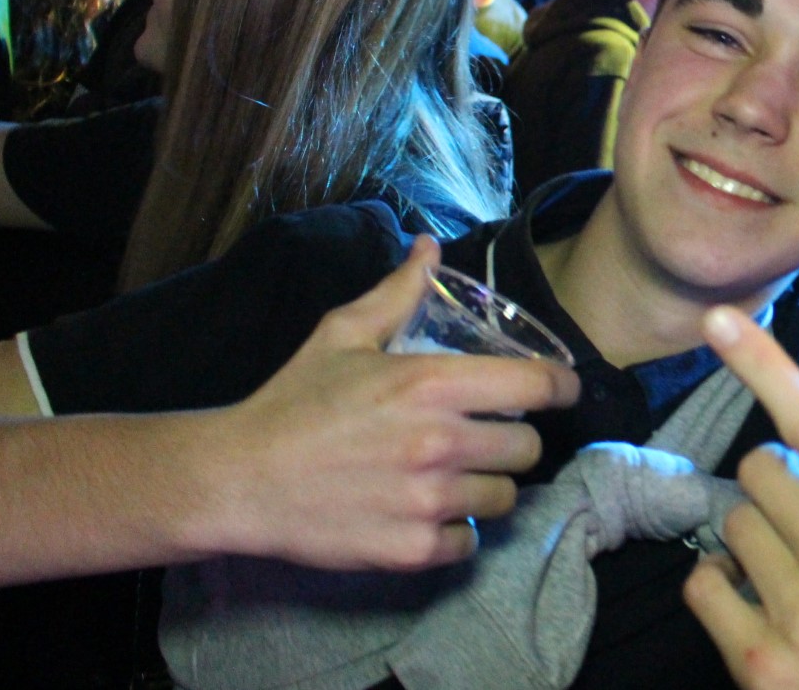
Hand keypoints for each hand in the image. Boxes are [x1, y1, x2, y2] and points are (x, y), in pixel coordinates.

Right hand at [192, 237, 580, 570]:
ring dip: (487, 487)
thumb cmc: (293, 403)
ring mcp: (429, 502)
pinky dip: (456, 532)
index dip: (560, 387)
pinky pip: (470, 543)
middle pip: (528, 448)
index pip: (538, 386)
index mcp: (431, 385)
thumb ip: (398, 292)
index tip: (560, 391)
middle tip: (484, 437)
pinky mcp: (413, 551)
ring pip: (505, 498)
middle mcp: (440, 444)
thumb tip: (429, 247)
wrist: (238, 479)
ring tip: (453, 476)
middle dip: (512, 440)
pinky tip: (427, 513)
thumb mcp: (343, 335)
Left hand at [683, 307, 798, 689]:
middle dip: (779, 481)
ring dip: (755, 535)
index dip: (767, 366)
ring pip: (735, 525)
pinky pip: (706, 587)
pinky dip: (723, 586)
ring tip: (793, 570)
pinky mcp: (761, 667)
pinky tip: (759, 605)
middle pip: (765, 471)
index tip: (723, 320)